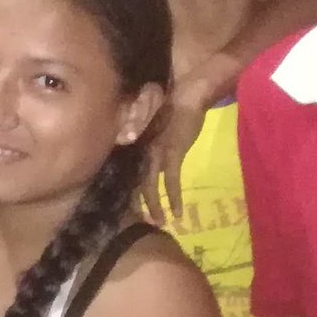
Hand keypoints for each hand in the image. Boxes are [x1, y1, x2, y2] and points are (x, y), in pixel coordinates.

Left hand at [140, 55, 236, 223]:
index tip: (129, 208)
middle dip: (137, 203)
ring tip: (158, 222)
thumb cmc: (173, 108)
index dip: (128, 191)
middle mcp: (142, 150)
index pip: (127, 172)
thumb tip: (150, 158)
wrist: (188, 95)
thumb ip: (151, 143)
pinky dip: (174, 197)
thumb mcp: (157, 128)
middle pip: (134, 182)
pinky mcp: (173, 152)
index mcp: (137, 145)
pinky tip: (178, 212)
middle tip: (139, 221)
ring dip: (154, 206)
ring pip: (150, 185)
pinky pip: (171, 181)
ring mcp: (157, 152)